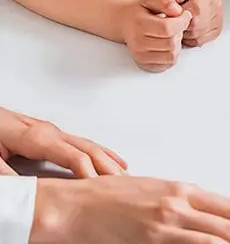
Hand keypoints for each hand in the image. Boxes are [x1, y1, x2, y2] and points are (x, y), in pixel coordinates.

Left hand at [0, 107, 125, 176]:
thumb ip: (7, 173)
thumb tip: (25, 192)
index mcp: (38, 138)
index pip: (74, 156)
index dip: (89, 172)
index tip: (100, 188)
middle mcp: (50, 132)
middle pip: (88, 149)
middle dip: (107, 166)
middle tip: (124, 182)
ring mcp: (52, 131)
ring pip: (88, 144)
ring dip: (108, 158)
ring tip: (124, 173)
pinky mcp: (50, 134)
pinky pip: (81, 143)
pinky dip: (100, 151)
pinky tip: (108, 157)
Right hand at [31, 176, 229, 243]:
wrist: (74, 206)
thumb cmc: (108, 198)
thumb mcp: (153, 192)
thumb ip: (180, 204)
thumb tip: (205, 216)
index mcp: (181, 190)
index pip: (229, 205)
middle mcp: (178, 204)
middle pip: (228, 223)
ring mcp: (164, 225)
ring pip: (213, 239)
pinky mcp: (149, 241)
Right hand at [118, 0, 191, 71]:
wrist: (124, 23)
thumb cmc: (140, 12)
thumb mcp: (152, 0)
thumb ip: (166, 2)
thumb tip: (178, 11)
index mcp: (140, 24)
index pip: (168, 28)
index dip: (183, 21)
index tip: (185, 15)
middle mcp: (138, 43)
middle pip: (171, 43)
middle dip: (180, 32)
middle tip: (176, 24)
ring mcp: (140, 56)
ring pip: (172, 55)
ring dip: (177, 44)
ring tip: (172, 34)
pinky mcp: (145, 64)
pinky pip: (168, 63)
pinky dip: (172, 54)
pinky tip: (168, 44)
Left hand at [169, 0, 223, 46]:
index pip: (192, 12)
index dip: (178, 16)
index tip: (172, 13)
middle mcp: (216, 8)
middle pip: (194, 26)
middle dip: (180, 25)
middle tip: (175, 18)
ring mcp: (218, 20)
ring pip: (195, 36)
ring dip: (184, 33)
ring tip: (181, 22)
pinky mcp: (217, 30)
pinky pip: (199, 41)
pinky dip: (189, 38)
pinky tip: (187, 28)